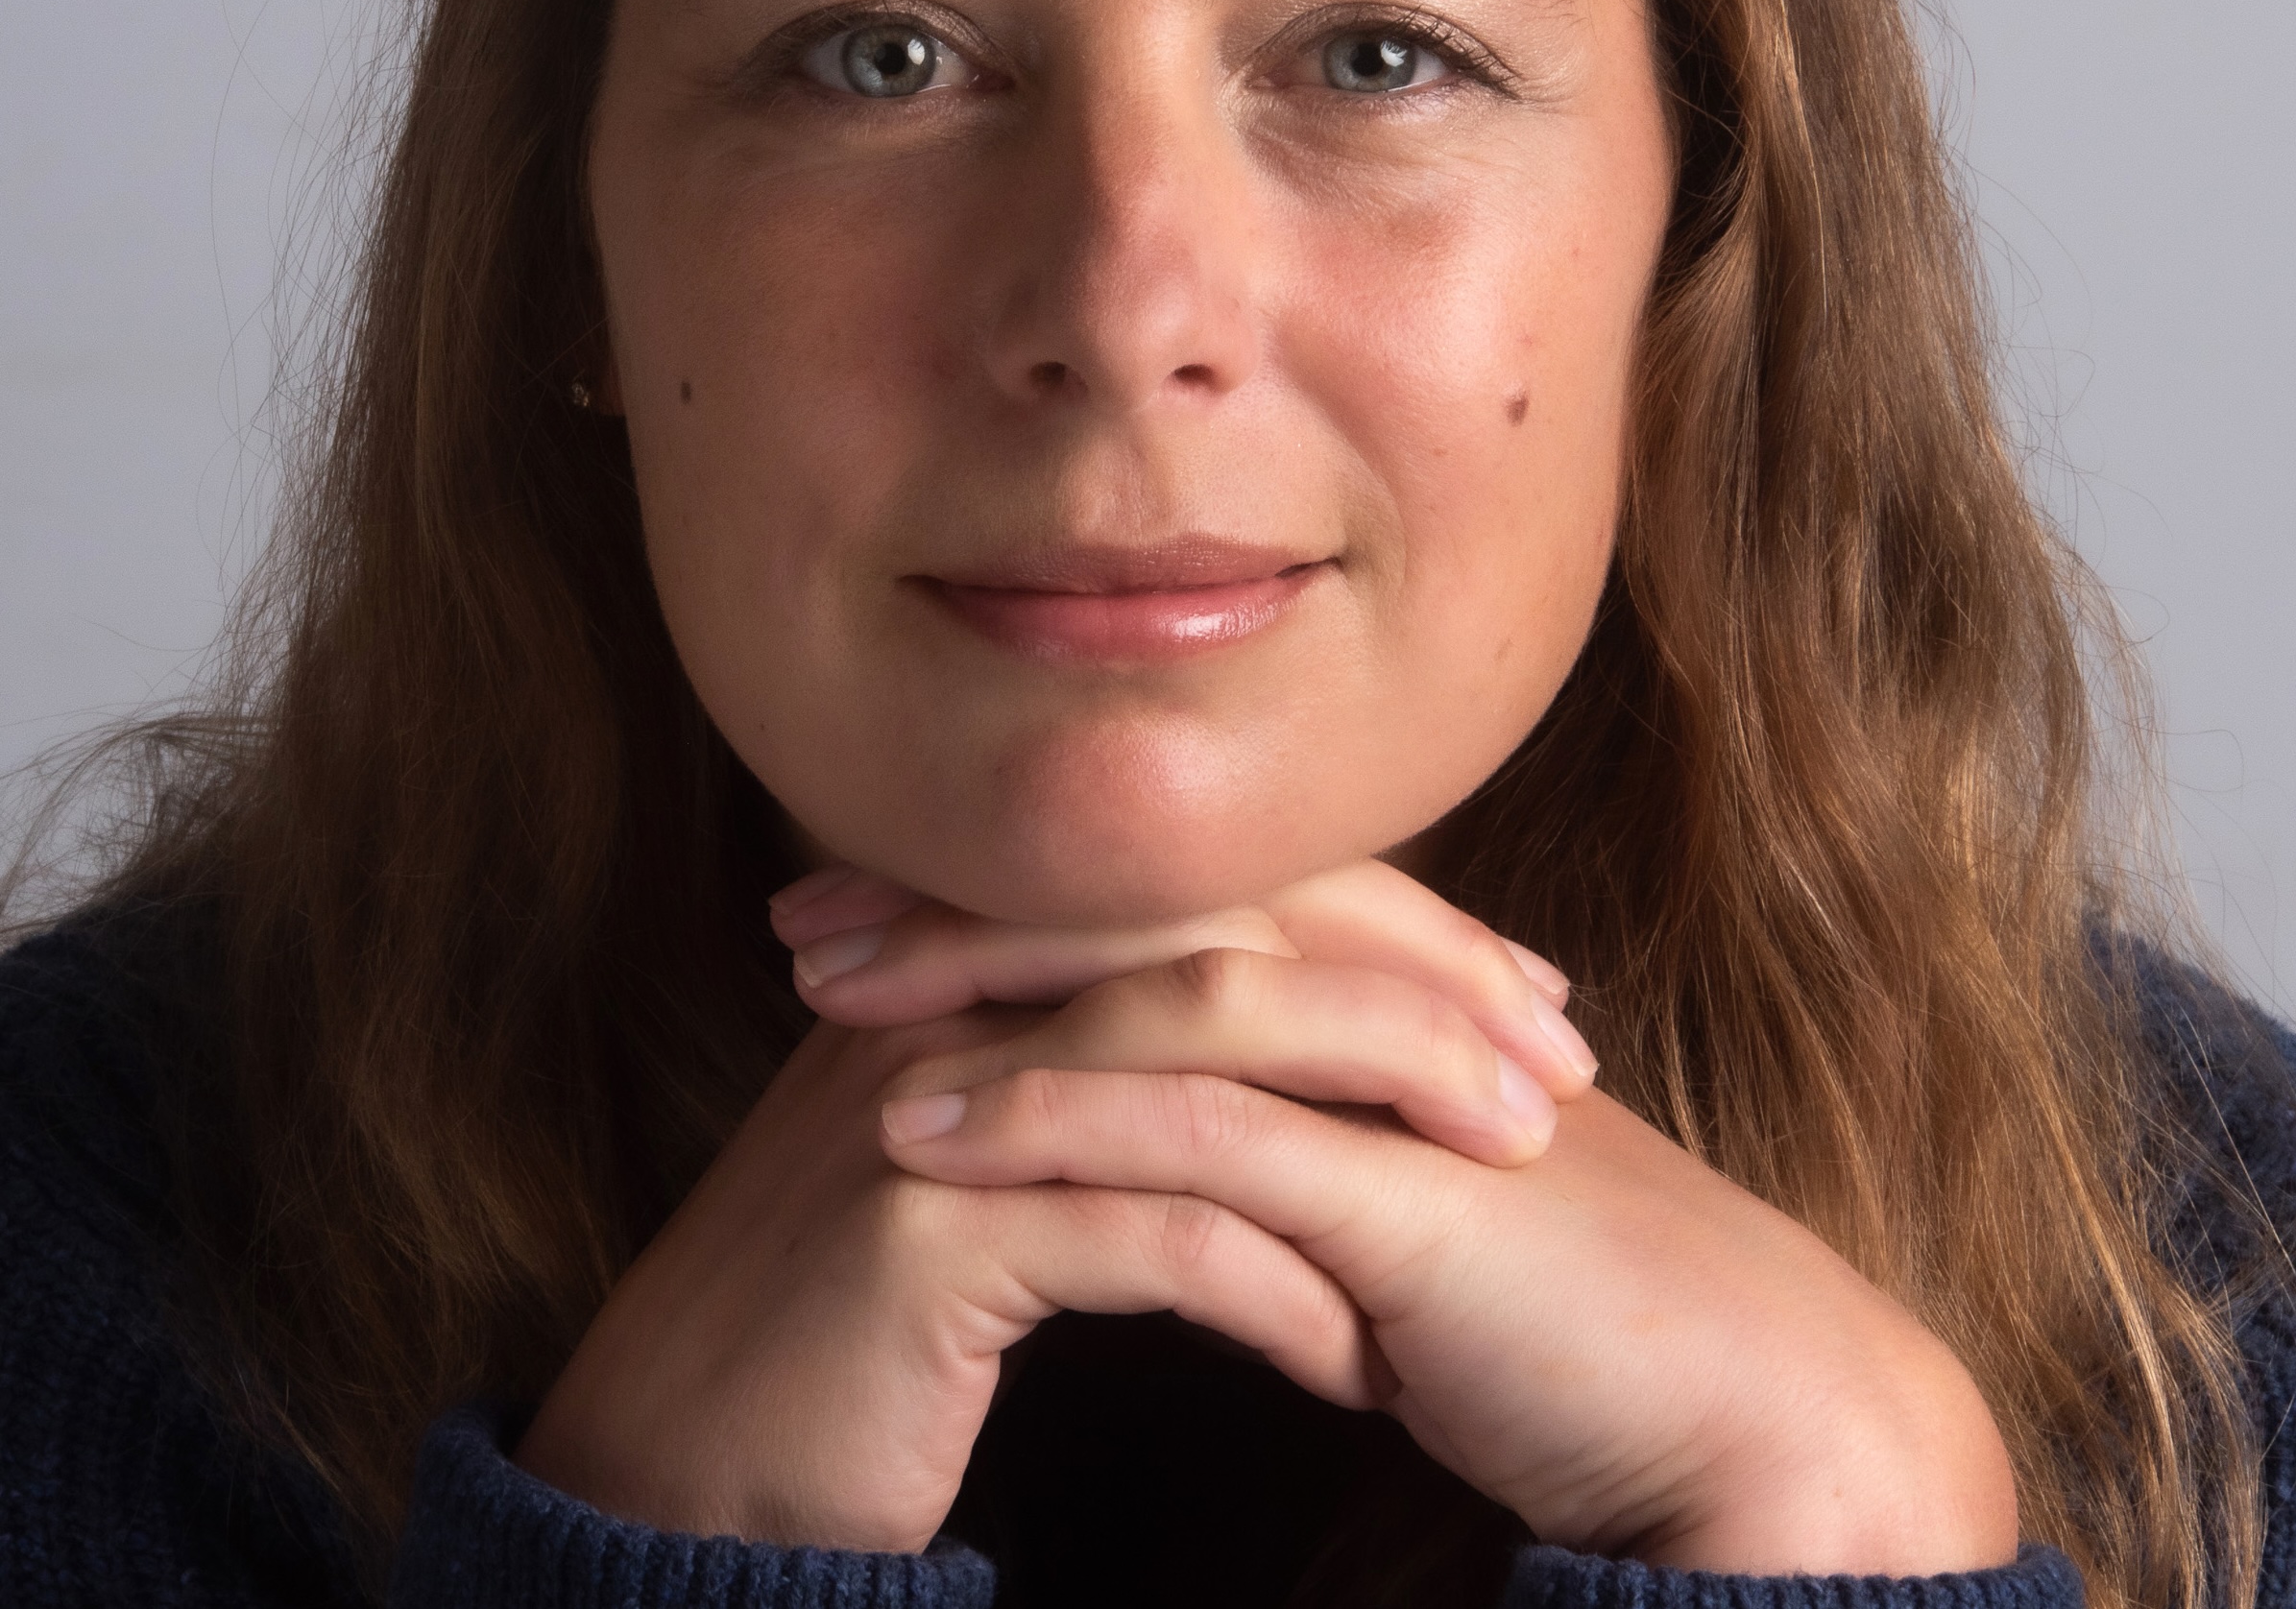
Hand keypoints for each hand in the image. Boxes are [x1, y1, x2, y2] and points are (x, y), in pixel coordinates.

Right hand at [513, 862, 1572, 1551]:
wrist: (676, 1475)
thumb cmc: (861, 1333)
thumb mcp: (1000, 1169)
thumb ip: (1114, 1085)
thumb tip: (1300, 1065)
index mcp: (983, 958)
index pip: (1218, 881)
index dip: (1386, 921)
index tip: (1520, 993)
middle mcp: (955, 989)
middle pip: (1230, 926)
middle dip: (1416, 986)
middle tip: (1557, 1065)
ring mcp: (932, 1096)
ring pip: (1203, 1048)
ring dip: (1377, 1106)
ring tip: (1507, 1167)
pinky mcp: (919, 1233)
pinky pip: (1144, 1228)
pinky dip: (1273, 1284)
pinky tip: (1361, 1357)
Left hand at [807, 866, 2016, 1577]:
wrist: (1745, 1408)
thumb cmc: (1572, 1321)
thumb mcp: (1408, 1205)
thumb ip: (1306, 1153)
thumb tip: (1195, 1163)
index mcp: (1374, 983)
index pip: (1168, 894)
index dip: (1014, 890)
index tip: (866, 902)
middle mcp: (1378, 994)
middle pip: (1143, 899)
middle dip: (961, 901)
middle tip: (798, 911)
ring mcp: (1395, 1078)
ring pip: (1156, 985)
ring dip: (977, 986)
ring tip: (819, 1005)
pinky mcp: (1404, 1188)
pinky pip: (1198, 1128)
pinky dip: (1049, 1116)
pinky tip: (920, 1135)